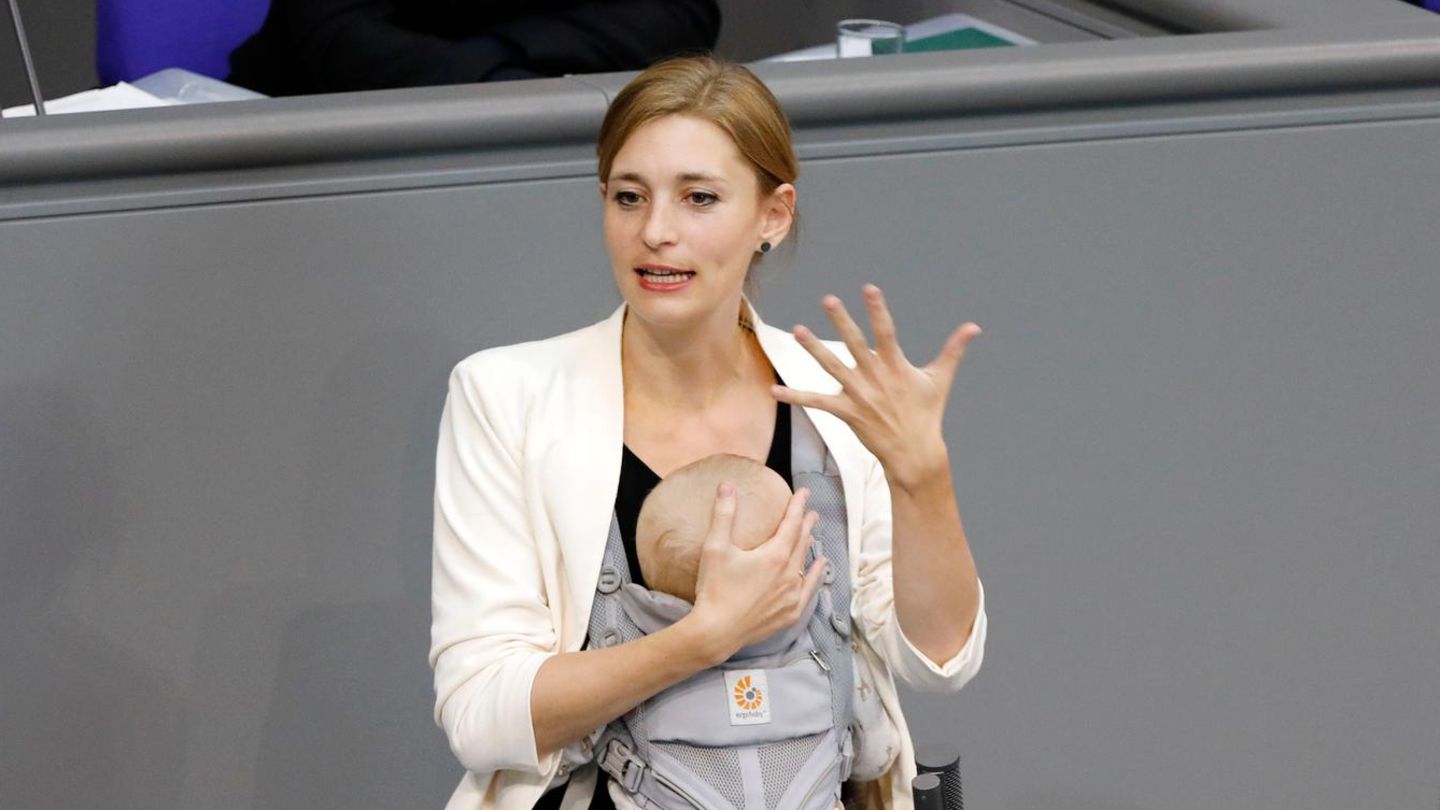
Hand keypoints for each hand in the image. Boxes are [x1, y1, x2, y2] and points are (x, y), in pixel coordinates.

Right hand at [687, 483, 826, 662]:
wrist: (717, 632)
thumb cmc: (714, 589)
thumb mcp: (715, 548)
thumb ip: (723, 514)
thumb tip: (727, 486)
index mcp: (774, 555)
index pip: (792, 523)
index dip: (798, 506)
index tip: (803, 493)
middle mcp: (789, 574)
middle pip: (802, 542)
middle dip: (806, 525)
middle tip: (811, 512)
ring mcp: (791, 595)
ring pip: (805, 564)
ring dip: (809, 547)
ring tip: (813, 535)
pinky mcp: (790, 613)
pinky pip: (809, 590)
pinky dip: (815, 576)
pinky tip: (820, 568)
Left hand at [772, 284, 979, 489]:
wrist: (915, 452)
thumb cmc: (927, 413)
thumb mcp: (940, 380)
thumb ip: (954, 350)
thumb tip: (974, 327)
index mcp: (897, 366)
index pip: (886, 331)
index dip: (877, 309)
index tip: (868, 288)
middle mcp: (876, 378)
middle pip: (856, 344)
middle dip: (842, 321)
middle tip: (828, 300)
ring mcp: (860, 395)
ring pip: (833, 367)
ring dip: (814, 349)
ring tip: (797, 330)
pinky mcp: (847, 412)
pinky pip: (817, 403)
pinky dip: (795, 397)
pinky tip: (774, 390)